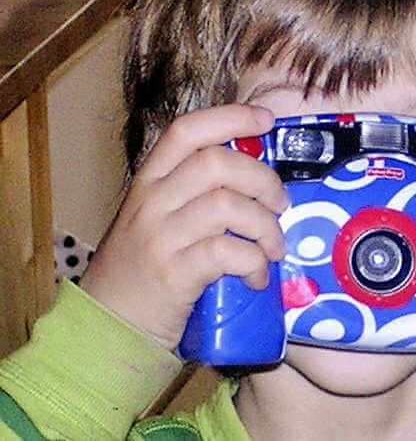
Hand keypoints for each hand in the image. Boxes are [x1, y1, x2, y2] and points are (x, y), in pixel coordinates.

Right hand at [80, 104, 288, 350]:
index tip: (266, 120)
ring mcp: (160, 237)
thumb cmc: (144, 266)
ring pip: (228, 206)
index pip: (187, 131)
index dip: (230, 117)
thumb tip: (257, 177)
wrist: (109, 324)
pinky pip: (228, 253)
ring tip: (274, 248)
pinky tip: (256, 277)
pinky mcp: (173, 274)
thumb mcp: (158, 218)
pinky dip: (254, 263)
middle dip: (263, 179)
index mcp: (149, 180)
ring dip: (266, 227)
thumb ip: (194, 192)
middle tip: (280, 204)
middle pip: (216, 163)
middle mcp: (151, 202)